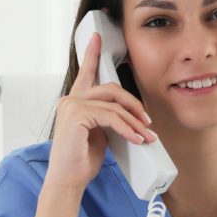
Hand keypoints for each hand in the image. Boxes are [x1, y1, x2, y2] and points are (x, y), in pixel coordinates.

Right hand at [46, 30, 156, 191]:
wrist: (68, 179)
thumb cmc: (81, 160)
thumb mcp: (100, 134)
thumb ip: (108, 118)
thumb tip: (132, 117)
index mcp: (75, 101)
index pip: (85, 72)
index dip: (92, 53)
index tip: (97, 37)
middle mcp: (71, 99)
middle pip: (112, 89)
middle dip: (134, 104)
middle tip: (147, 122)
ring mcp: (71, 106)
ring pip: (114, 104)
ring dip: (135, 121)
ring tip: (146, 136)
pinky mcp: (76, 116)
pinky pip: (111, 117)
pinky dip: (127, 129)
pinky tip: (136, 139)